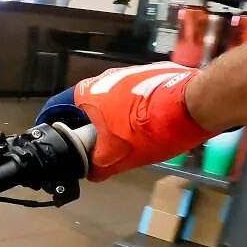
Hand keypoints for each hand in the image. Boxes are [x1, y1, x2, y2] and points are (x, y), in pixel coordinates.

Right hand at [41, 64, 216, 181]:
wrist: (195, 104)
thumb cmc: (149, 129)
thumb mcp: (118, 157)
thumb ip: (97, 166)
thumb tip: (90, 172)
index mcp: (87, 94)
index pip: (56, 108)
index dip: (51, 126)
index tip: (54, 141)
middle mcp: (103, 79)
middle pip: (84, 106)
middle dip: (85, 128)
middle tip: (90, 149)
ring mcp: (128, 74)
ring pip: (109, 101)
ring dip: (110, 120)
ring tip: (121, 142)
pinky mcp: (150, 76)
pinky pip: (131, 97)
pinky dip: (131, 113)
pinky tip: (144, 129)